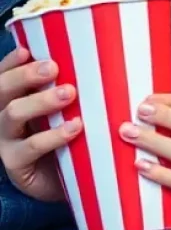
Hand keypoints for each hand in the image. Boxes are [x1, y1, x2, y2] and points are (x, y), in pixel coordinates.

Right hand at [0, 46, 80, 201]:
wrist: (76, 179)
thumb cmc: (76, 137)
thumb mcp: (74, 108)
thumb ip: (74, 88)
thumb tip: (100, 57)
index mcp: (15, 99)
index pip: (5, 75)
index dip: (12, 62)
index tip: (28, 50)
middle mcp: (4, 117)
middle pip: (2, 90)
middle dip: (25, 76)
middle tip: (53, 68)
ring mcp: (6, 141)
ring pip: (12, 114)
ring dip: (41, 101)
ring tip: (70, 93)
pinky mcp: (16, 164)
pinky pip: (30, 147)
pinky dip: (53, 135)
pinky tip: (75, 127)